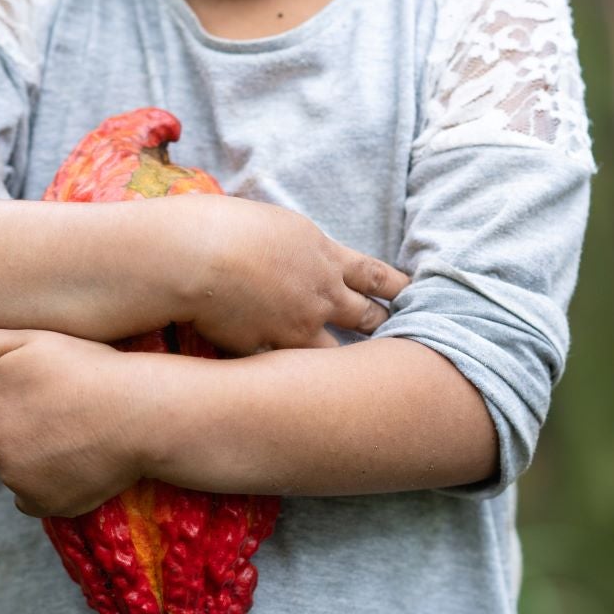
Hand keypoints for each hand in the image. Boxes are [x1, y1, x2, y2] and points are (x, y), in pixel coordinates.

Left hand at [0, 328, 148, 518]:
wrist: (138, 413)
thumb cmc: (92, 369)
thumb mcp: (34, 338)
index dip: (30, 391)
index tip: (60, 388)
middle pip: (6, 433)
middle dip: (30, 425)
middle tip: (73, 413)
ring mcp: (13, 475)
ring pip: (18, 465)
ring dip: (39, 456)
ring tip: (80, 438)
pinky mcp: (38, 503)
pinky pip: (33, 497)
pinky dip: (49, 487)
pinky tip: (75, 467)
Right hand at [156, 194, 408, 354]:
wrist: (197, 255)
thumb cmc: (224, 225)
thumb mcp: (274, 225)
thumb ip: (295, 247)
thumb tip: (296, 254)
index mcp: (322, 254)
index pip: (373, 273)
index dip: (398, 286)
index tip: (416, 296)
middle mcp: (320, 293)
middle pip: (366, 316)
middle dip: (381, 327)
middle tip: (399, 338)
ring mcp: (297, 327)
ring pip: (335, 353)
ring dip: (345, 362)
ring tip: (357, 376)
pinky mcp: (270, 351)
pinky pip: (287, 368)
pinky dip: (291, 376)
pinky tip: (296, 389)